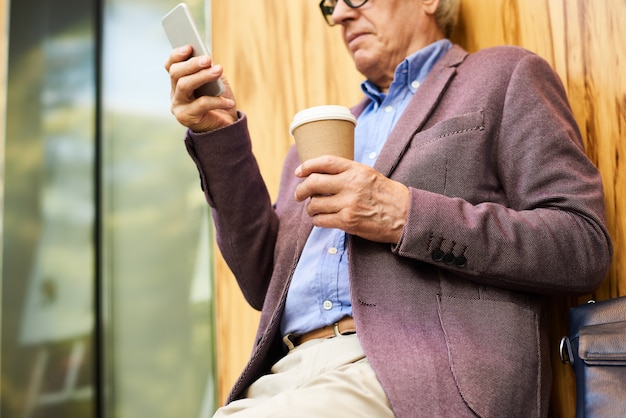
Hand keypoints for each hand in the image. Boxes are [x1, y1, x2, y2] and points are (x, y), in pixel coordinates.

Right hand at [164, 45, 237, 131]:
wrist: (225, 127)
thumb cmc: (219, 100)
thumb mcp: (215, 82)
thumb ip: (208, 70)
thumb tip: (207, 59)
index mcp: (178, 82)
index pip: (171, 65)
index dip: (177, 55)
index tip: (190, 47)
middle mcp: (174, 93)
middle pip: (176, 73)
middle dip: (192, 64)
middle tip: (208, 59)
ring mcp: (178, 106)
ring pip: (184, 85)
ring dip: (202, 76)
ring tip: (218, 70)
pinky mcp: (186, 118)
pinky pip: (201, 104)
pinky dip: (217, 101)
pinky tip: (229, 101)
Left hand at [294, 156, 409, 243]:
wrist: (405, 216)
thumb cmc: (388, 195)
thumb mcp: (369, 175)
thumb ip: (348, 173)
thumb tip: (322, 175)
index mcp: (357, 170)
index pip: (325, 162)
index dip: (308, 165)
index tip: (299, 171)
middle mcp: (351, 185)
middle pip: (313, 183)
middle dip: (301, 190)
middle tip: (298, 195)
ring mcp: (348, 204)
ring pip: (315, 204)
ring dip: (310, 208)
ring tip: (314, 209)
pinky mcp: (348, 222)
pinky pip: (321, 220)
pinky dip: (317, 220)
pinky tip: (321, 219)